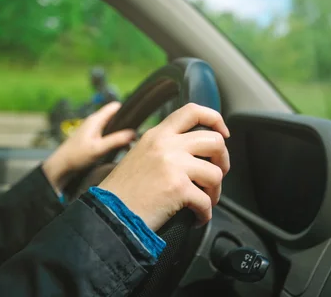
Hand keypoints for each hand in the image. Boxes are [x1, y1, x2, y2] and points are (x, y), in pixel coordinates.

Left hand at [43, 102, 135, 191]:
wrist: (61, 165)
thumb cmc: (76, 155)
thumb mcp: (99, 148)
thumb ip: (116, 140)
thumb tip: (134, 133)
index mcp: (96, 120)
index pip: (115, 107)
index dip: (127, 110)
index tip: (137, 119)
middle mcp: (95, 122)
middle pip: (116, 117)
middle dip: (126, 124)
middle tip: (135, 135)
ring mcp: (93, 130)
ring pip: (113, 127)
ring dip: (121, 134)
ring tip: (130, 144)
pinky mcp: (93, 138)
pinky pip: (108, 135)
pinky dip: (115, 140)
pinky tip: (120, 149)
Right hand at [98, 103, 230, 230]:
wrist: (108, 215)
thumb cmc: (122, 192)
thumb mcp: (140, 155)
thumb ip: (164, 148)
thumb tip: (194, 154)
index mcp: (157, 135)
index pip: (192, 111)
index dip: (214, 119)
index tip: (223, 133)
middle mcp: (166, 145)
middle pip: (214, 141)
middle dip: (223, 160)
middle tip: (216, 175)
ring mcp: (174, 165)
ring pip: (216, 173)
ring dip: (214, 192)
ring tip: (203, 203)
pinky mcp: (178, 188)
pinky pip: (206, 201)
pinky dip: (204, 214)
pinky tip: (195, 218)